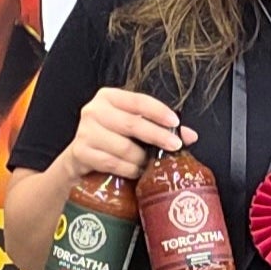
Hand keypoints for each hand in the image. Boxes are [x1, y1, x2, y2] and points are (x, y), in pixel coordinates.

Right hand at [63, 87, 195, 180]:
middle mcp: (94, 110)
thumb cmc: (111, 138)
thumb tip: (190, 136)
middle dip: (157, 136)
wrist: (80, 157)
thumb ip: (159, 127)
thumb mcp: (133, 127)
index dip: (158, 111)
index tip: (175, 123)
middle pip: (132, 123)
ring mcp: (85, 132)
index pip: (138, 100)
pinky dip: (128, 169)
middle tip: (174, 146)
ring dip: (141, 159)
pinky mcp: (80, 153)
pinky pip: (112, 163)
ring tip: (150, 164)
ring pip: (123, 147)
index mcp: (109, 97)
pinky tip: (136, 172)